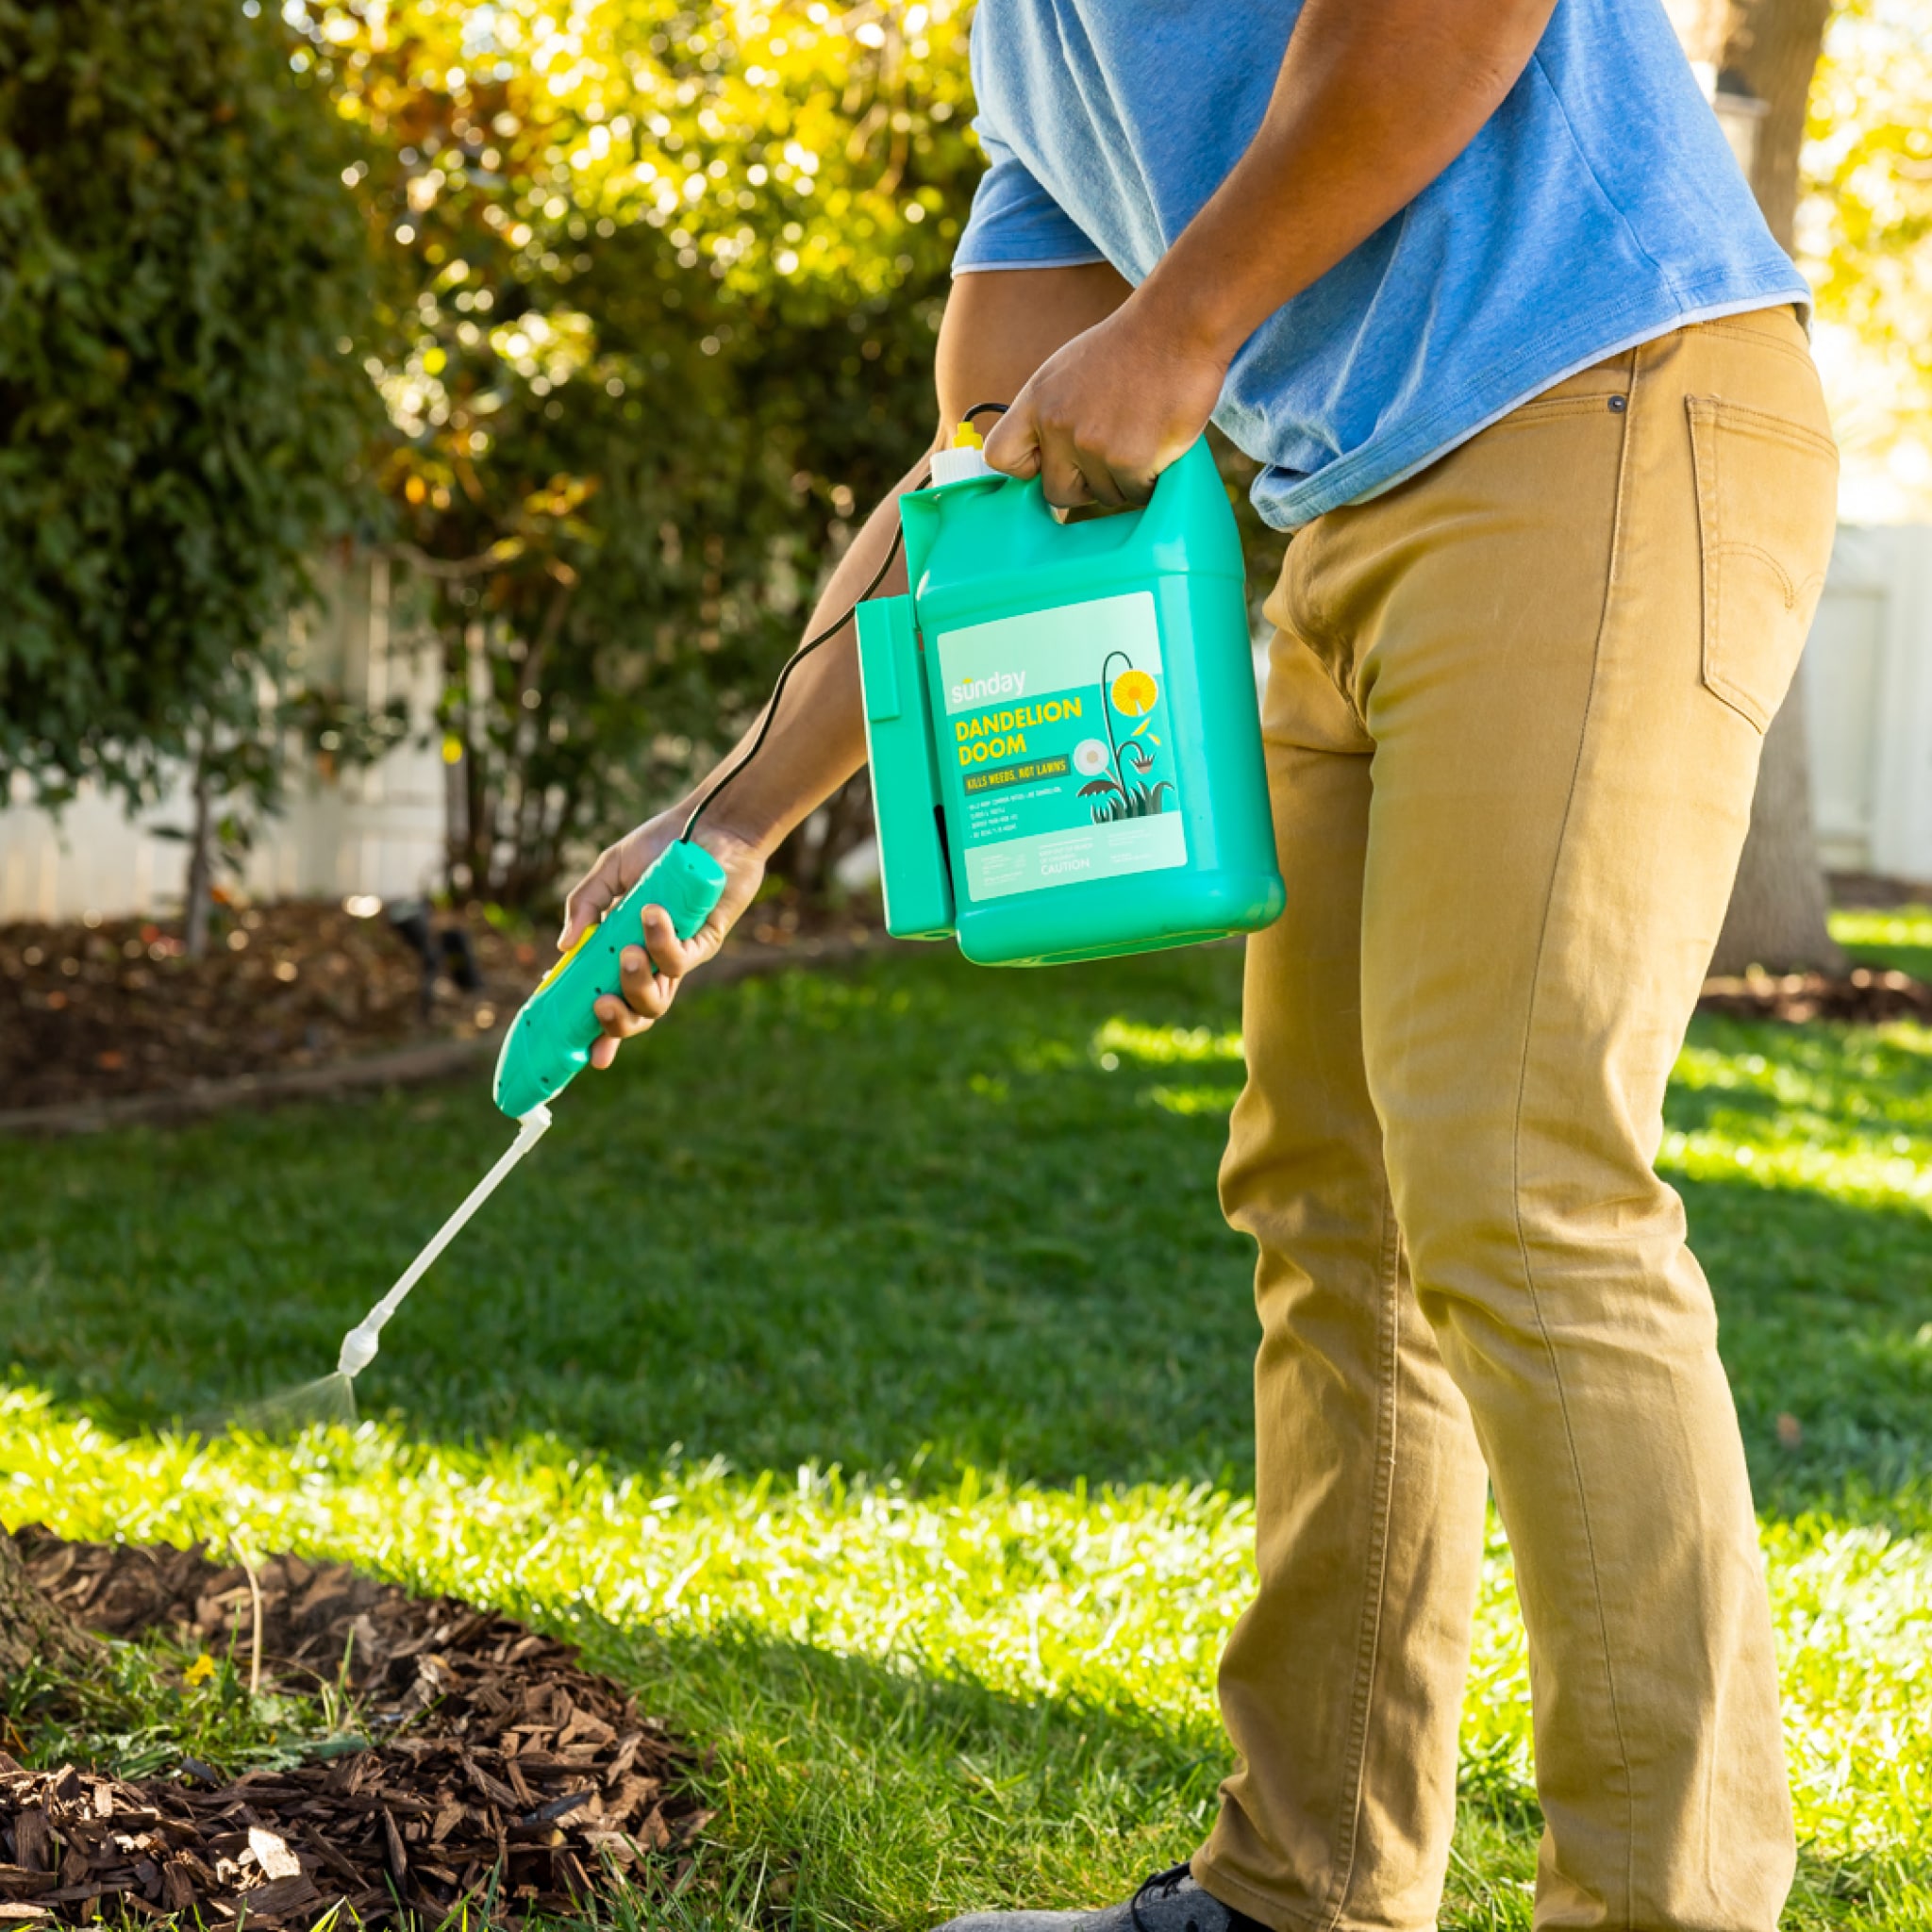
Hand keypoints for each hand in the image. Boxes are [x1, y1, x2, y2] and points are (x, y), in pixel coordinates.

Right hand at [556, 807, 765, 1068]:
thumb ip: (585, 906)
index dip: (597, 1033)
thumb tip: (562, 948)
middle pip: (638, 1016)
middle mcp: (653, 962)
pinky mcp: (705, 941)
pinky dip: (662, 941)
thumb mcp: (612, 871)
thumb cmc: (662, 847)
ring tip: (627, 954)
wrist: (711, 823)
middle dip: (617, 1024)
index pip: (608, 1000)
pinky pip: (681, 959)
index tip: (581, 1054)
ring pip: (659, 999)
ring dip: (637, 984)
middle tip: (600, 1005)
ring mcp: (680, 956)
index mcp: (625, 950)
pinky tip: (653, 913)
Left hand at [982, 297, 1227, 509]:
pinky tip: (1160, 444)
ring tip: (1142, 436)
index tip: (1049, 464)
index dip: (1027, 469)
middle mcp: (1057, 425)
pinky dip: (1152, 480)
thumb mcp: (1068, 371)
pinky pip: (1137, 495)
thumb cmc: (1130, 347)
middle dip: (1085, 487)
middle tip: (1111, 458)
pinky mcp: (1130, 460)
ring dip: (1125, 480)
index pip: (1001, 456)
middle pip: (1057, 493)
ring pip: (1104, 496)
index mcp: (1037, 400)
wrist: (1177, 325)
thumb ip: (1051, 412)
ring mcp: (1092, 445)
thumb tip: (1046, 460)